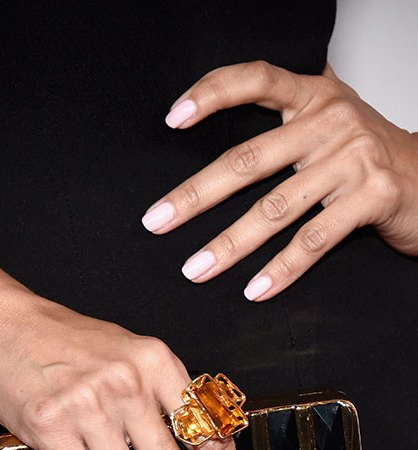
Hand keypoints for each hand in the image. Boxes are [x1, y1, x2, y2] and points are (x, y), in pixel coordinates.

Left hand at [142, 61, 417, 299]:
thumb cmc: (368, 160)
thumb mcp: (327, 130)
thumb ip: (283, 132)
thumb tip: (217, 165)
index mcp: (313, 97)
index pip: (257, 79)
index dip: (213, 93)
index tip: (172, 119)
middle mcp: (332, 120)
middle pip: (249, 159)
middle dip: (197, 195)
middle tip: (158, 221)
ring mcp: (354, 158)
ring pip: (276, 207)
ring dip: (230, 244)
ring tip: (197, 268)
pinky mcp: (373, 196)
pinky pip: (315, 239)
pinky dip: (282, 269)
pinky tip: (255, 289)